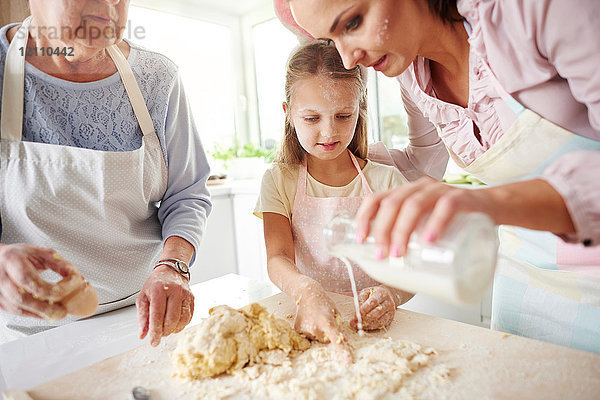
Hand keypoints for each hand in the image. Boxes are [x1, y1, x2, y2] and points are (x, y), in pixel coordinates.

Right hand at [0, 244, 80, 319]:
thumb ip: (58, 263)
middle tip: (63, 311)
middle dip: (45, 308)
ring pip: (17, 308)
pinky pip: (15, 312)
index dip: (51, 288)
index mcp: (12, 261)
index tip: (69, 289)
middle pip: (21, 298)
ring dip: (40, 313)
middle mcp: (1, 277)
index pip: (30, 280)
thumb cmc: (18, 256)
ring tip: (58, 313)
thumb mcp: (39, 253)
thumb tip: (75, 275)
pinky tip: (45, 313)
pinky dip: (33, 314)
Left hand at [136, 265, 193, 346]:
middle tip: (159, 335)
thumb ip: (142, 317)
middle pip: (171, 319)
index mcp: (159, 290)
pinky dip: (182, 324)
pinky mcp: (192, 298)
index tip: (153, 342)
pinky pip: (189, 316)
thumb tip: (143, 334)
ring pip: (182, 319)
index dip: (155, 331)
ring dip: (174, 329)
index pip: (157, 315)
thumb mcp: (143, 297)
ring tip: (166, 329)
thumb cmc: (155, 284)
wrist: (171, 271)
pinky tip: (175, 325)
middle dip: (164, 332)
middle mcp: (174, 291)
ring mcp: (185, 294)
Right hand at [294, 280, 352, 363]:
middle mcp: (315, 327)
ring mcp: (305, 329)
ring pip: (317, 338)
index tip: (347, 362)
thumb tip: (344, 341)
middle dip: (327, 333)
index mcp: (327, 321)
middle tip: (324, 320)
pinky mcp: (298, 330)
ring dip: (318, 331)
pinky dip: (310, 330)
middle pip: (326, 340)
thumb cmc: (324, 302)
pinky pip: (308, 336)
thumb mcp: (336, 312)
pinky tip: (309, 320)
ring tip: (316, 318)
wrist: (306, 293)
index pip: (336, 339)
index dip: (342, 350)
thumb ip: (340, 327)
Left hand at [350, 286, 397, 330]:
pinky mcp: (390, 319)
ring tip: (358, 326)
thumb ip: (361, 300)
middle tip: (354, 323)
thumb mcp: (366, 292)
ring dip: (367, 325)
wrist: (387, 296)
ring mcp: (390, 312)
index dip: (364, 309)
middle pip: (376, 313)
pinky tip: (365, 327)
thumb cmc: (374, 294)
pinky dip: (371, 328)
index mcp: (382, 293)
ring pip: (379, 321)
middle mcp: (388, 303)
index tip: (355, 315)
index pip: (373, 302)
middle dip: (364, 319)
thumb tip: (357, 311)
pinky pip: (381, 326)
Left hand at [355, 176, 491, 257]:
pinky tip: (429, 239)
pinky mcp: (462, 198)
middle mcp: (420, 188)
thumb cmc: (454, 222)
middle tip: (383, 255)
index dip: (365, 217)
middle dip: (382, 230)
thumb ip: (411, 239)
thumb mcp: (426, 227)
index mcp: (407, 193)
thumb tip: (388, 268)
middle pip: (393, 203)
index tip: (361, 240)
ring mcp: (441, 190)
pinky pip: (447, 206)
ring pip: (414, 204)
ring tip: (399, 254)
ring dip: (402, 230)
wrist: (492, 207)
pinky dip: (436, 223)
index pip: (377, 198)